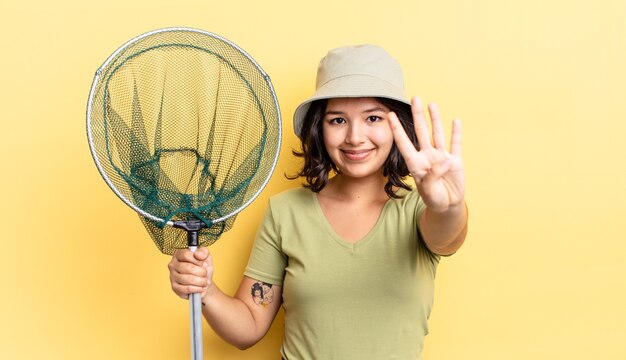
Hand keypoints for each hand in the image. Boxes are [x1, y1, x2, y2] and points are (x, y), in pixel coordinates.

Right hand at [168, 247, 212, 298]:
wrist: (204, 282)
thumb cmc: (203, 268)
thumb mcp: (206, 257)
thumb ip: (204, 252)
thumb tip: (198, 254)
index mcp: (179, 254)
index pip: (185, 255)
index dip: (197, 260)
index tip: (204, 264)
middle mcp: (173, 264)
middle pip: (188, 268)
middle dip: (201, 272)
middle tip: (205, 274)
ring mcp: (172, 276)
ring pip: (188, 279)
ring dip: (201, 281)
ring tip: (205, 281)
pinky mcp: (174, 287)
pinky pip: (186, 289)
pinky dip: (197, 289)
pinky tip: (202, 288)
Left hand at [388, 96, 464, 212]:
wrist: (448, 206)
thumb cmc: (434, 200)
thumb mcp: (429, 191)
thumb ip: (433, 176)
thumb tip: (444, 161)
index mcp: (416, 164)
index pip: (404, 143)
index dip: (397, 129)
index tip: (390, 115)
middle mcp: (427, 156)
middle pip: (421, 132)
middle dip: (417, 115)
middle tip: (414, 98)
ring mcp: (441, 157)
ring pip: (436, 134)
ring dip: (435, 119)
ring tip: (431, 104)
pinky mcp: (455, 160)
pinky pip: (455, 144)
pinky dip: (456, 132)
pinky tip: (455, 120)